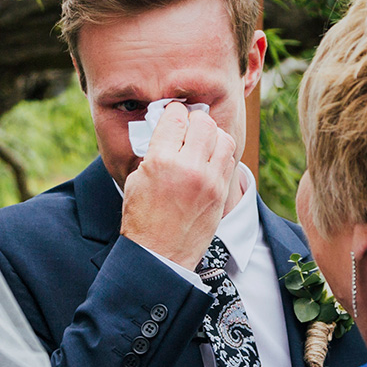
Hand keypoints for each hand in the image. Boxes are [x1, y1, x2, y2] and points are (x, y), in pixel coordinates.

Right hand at [121, 102, 237, 269]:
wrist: (159, 255)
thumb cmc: (142, 219)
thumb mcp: (137, 179)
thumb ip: (154, 152)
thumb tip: (169, 132)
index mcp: (161, 161)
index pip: (175, 117)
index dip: (173, 112)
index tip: (173, 114)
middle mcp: (189, 167)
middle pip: (203, 123)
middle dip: (194, 120)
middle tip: (187, 126)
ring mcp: (209, 181)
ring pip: (222, 138)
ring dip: (212, 135)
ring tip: (201, 142)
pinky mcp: (221, 193)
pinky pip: (228, 160)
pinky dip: (219, 154)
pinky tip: (208, 160)